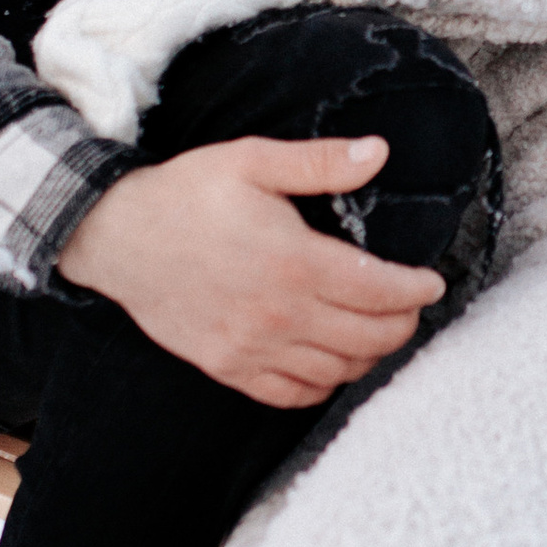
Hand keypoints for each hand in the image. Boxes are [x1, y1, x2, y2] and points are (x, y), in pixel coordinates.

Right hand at [56, 133, 447, 409]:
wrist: (115, 236)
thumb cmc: (186, 194)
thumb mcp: (252, 160)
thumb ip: (319, 162)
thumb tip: (378, 152)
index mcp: (293, 262)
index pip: (380, 291)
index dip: (416, 290)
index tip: (431, 282)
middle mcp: (278, 314)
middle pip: (369, 338)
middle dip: (402, 324)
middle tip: (411, 307)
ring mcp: (252, 347)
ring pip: (337, 371)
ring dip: (368, 356)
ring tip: (378, 332)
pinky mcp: (227, 366)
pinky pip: (292, 394)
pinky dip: (323, 384)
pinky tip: (332, 362)